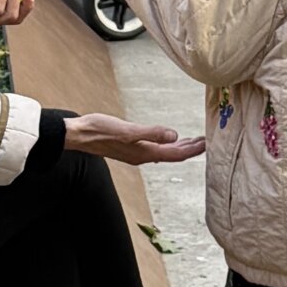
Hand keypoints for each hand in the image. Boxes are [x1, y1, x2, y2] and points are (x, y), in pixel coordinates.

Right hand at [63, 112, 205, 165]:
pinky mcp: (129, 147)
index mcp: (145, 153)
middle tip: (206, 141)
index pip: (176, 154)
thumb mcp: (128, 130)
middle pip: (173, 155)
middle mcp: (143, 156)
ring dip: (179, 148)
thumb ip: (152, 133)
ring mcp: (136, 152)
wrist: (78, 134)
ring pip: (164, 152)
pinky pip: (155, 148)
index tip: (207, 143)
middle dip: (190, 149)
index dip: (193, 149)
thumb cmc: (100, 131)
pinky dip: (166, 144)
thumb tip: (175, 136)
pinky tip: (167, 139)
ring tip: (193, 141)